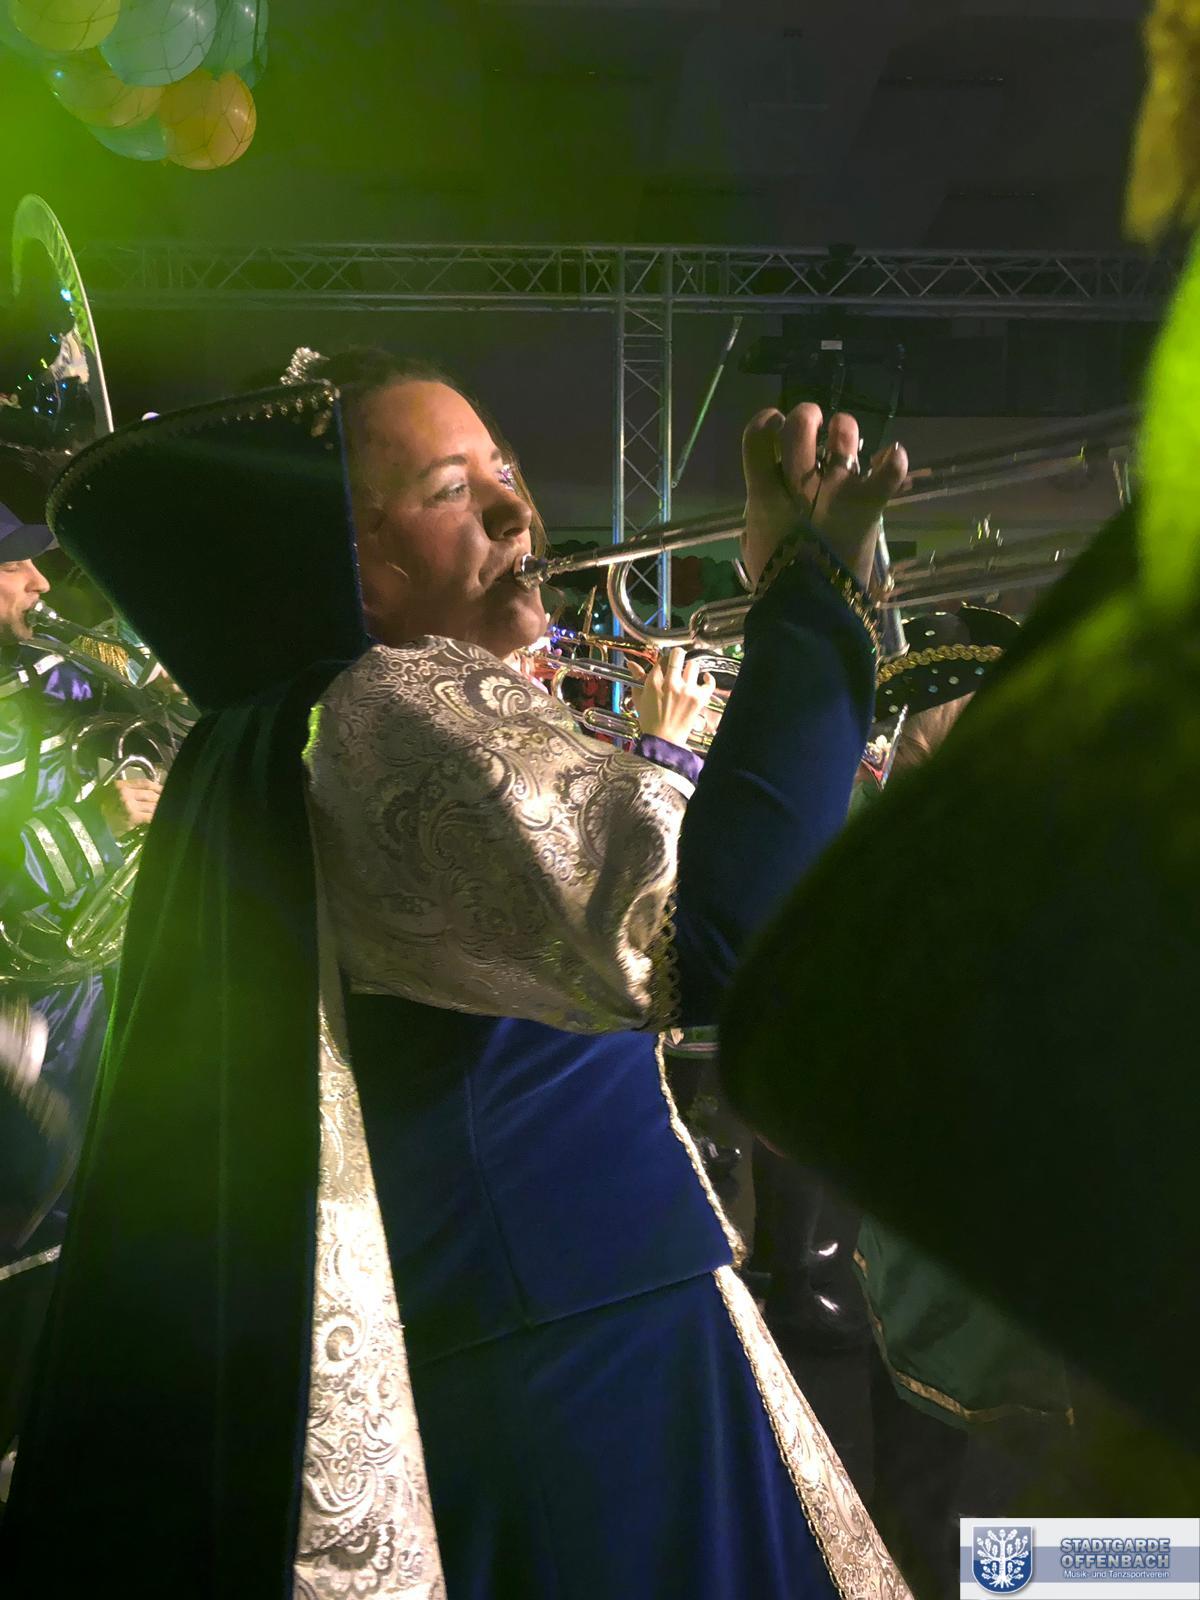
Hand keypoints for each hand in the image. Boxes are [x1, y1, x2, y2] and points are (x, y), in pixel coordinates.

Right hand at [96, 773, 162, 838]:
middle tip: (164, 801)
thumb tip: (139, 792)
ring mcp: (130, 805)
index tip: (161, 789)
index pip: (144, 783)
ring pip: (152, 805)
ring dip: (158, 808)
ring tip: (163, 810)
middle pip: (150, 794)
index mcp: (119, 785)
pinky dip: (154, 817)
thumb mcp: (106, 792)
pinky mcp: (133, 817)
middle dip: (159, 798)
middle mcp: (125, 793)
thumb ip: (122, 790)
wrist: (87, 823)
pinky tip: (157, 819)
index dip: (156, 786)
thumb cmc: (95, 809)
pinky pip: (150, 816)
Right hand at [628, 649, 714, 747]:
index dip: (665, 660)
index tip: (666, 664)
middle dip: (677, 655)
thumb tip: (631, 664)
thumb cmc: (650, 721)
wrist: (664, 740)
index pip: (662, 659)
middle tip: (678, 659)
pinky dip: (708, 679)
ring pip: (693, 666)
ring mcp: (686, 690)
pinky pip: (708, 682)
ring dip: (690, 669)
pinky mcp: (699, 698)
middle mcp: (671, 683)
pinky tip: (704, 678)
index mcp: (654, 682)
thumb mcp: (639, 698)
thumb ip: (637, 678)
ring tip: (688, 675)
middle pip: (678, 655)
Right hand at [741, 403, 908, 589]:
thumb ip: (759, 521)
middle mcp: (800, 483)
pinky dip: (893, 462)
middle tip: (811, 423)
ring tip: (843, 436)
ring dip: (843, 428)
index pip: (757, 436)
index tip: (773, 427)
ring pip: (843, 434)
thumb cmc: (778, 583)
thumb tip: (762, 513)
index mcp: (764, 494)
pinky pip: (887, 472)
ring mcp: (838, 489)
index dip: (765, 423)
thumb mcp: (755, 548)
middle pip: (799, 426)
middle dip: (804, 417)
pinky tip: (891, 455)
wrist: (810, 610)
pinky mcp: (868, 504)